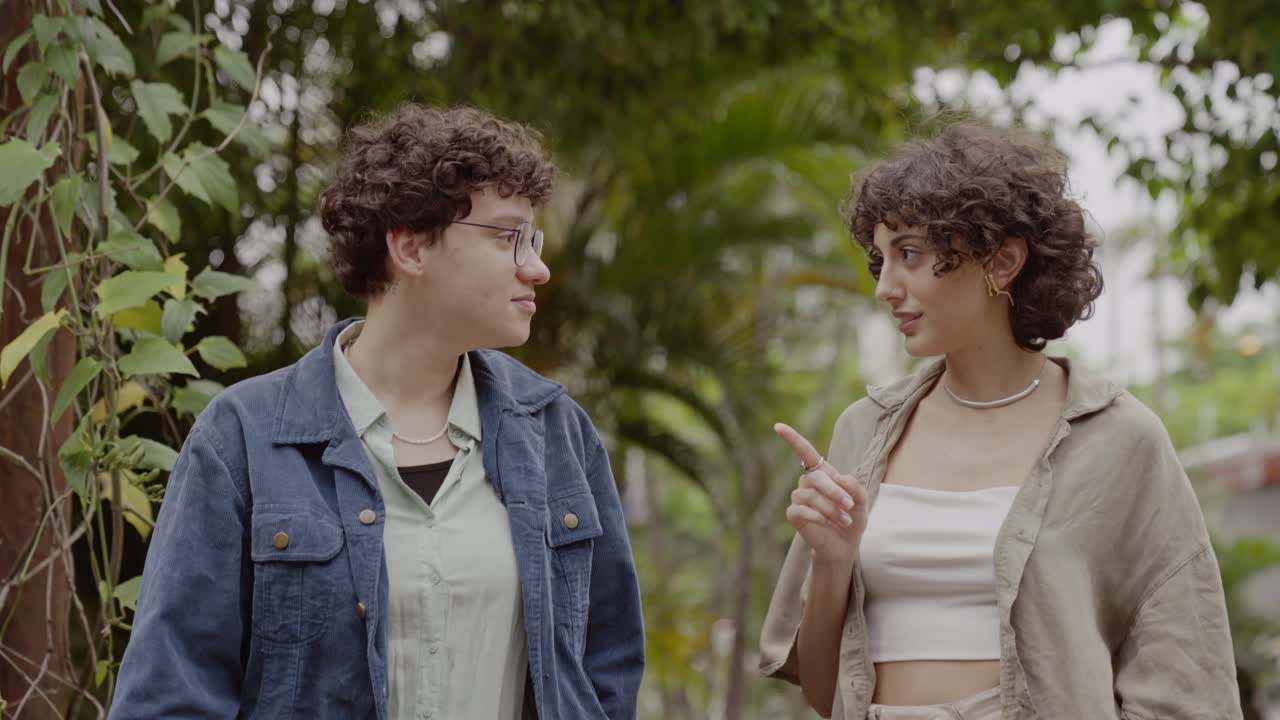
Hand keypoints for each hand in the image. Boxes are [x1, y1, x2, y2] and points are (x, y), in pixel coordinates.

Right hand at [774, 422, 867, 566]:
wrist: (845, 544)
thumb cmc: (852, 518)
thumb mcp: (861, 501)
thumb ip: (855, 487)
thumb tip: (838, 477)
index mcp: (822, 473)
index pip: (804, 452)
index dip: (791, 438)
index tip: (777, 426)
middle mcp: (806, 482)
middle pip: (816, 478)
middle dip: (835, 492)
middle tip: (849, 506)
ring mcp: (798, 498)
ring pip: (810, 496)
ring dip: (831, 509)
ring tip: (843, 519)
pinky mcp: (794, 514)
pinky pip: (802, 510)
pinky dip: (818, 517)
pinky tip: (826, 524)